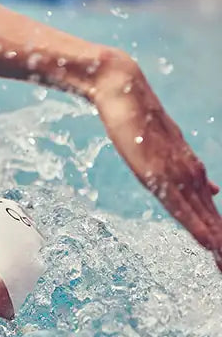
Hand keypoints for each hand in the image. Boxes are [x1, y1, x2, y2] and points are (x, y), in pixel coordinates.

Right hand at [98, 61, 221, 269]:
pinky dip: (201, 230)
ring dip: (218, 244)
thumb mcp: (163, 148)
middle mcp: (190, 174)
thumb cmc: (136, 116)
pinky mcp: (161, 174)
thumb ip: (186, 170)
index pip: (209, 210)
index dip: (219, 234)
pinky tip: (212, 245)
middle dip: (221, 245)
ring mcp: (178, 174)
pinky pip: (184, 210)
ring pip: (205, 219)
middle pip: (212, 220)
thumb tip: (212, 189)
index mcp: (190, 170)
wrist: (124, 91)